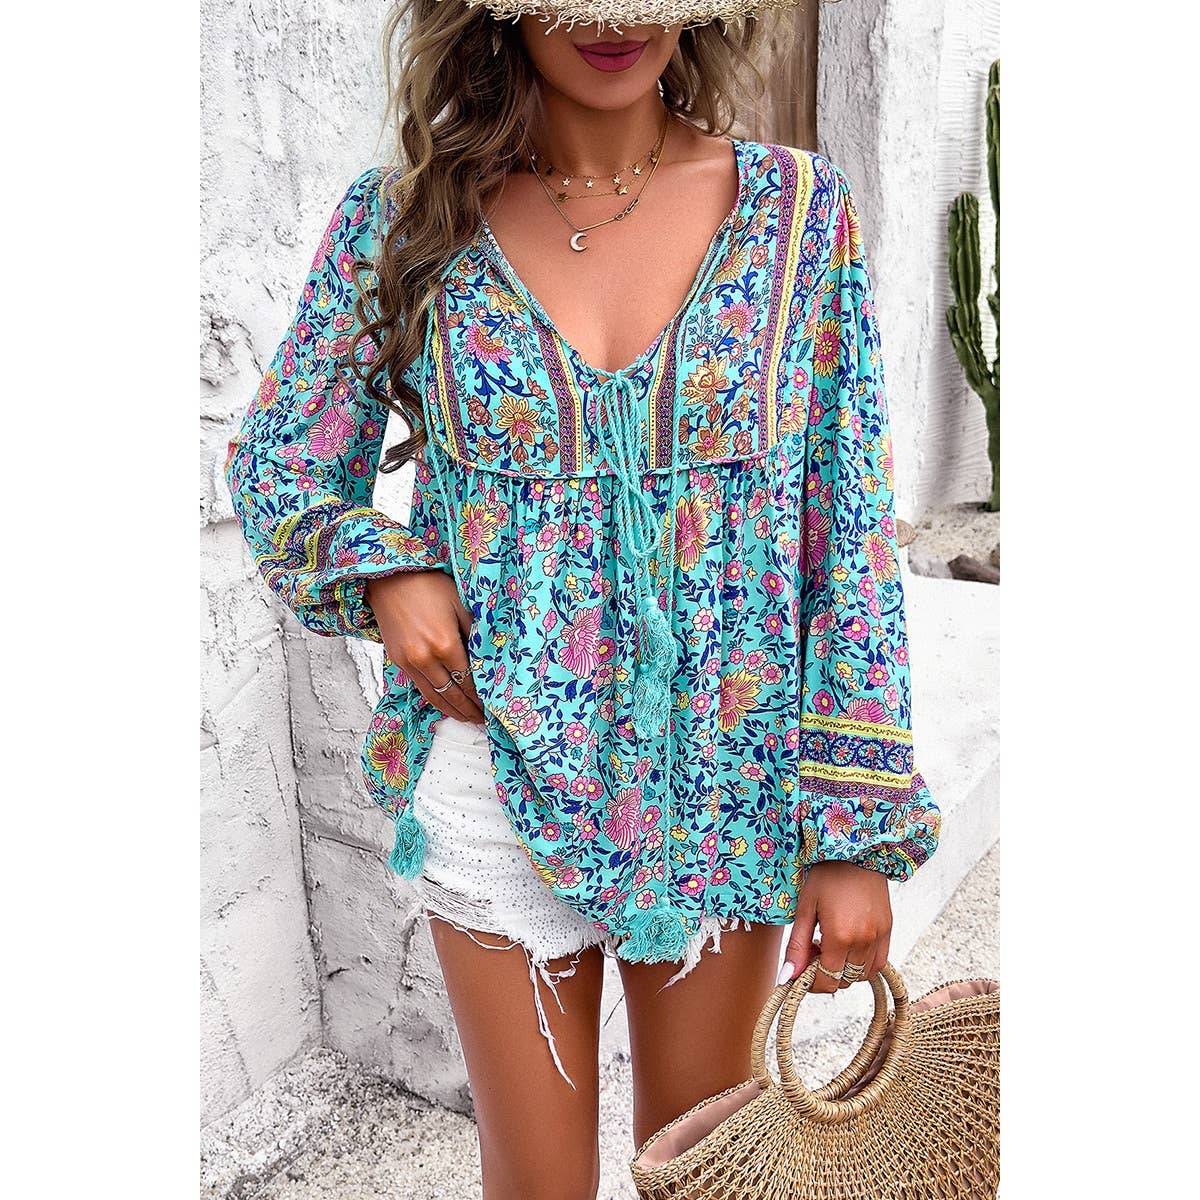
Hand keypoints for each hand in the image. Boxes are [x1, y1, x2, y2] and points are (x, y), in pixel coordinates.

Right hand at [365, 570, 485, 724]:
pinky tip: (445, 704)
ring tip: (466, 718)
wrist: (390, 578)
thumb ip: (476, 633)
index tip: (493, 705)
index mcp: (445, 644)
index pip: (469, 680)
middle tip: (482, 720)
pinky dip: (434, 699)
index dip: (481, 696)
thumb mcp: (461, 603)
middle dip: (469, 709)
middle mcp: (425, 658)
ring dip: (451, 710)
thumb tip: (490, 657)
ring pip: (434, 696)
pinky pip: (420, 687)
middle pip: (452, 694)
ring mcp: (409, 662)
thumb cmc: (429, 585)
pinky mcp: (398, 660)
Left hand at [777, 860, 892, 993]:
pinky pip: (878, 963)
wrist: (856, 851)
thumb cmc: (826, 875)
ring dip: (843, 970)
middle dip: (825, 975)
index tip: (801, 969)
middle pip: (844, 981)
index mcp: (840, 936)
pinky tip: (848, 946)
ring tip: (830, 945)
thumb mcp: (805, 908)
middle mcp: (864, 941)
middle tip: (813, 950)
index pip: (827, 980)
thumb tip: (788, 978)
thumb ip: (797, 946)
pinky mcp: (888, 930)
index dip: (811, 983)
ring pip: (861, 975)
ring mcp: (879, 937)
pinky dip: (862, 965)